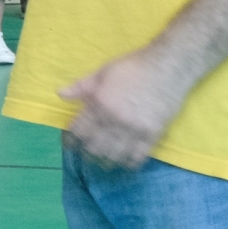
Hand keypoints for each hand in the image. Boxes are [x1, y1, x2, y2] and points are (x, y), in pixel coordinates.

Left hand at [59, 44, 190, 169]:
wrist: (167, 66)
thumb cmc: (132, 66)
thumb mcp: (103, 72)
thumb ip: (81, 86)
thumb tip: (60, 94)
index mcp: (99, 103)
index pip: (78, 130)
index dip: (71, 139)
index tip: (71, 144)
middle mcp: (114, 119)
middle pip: (94, 146)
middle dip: (88, 151)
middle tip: (88, 152)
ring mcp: (133, 128)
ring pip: (114, 155)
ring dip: (107, 159)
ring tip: (104, 160)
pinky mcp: (152, 134)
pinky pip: (138, 156)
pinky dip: (130, 163)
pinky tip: (126, 163)